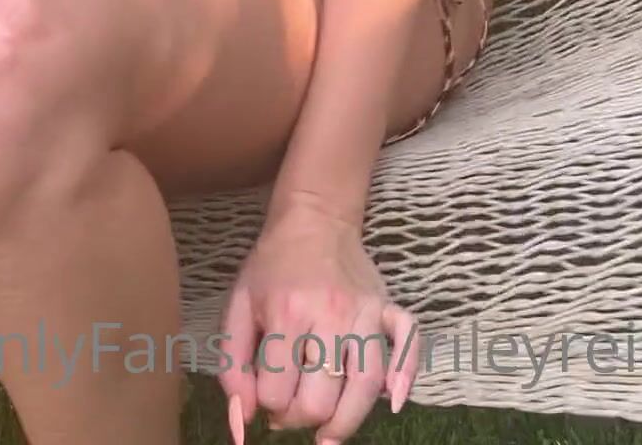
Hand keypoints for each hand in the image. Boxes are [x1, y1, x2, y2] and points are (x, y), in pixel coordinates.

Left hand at [220, 197, 416, 443]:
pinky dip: (406, 374)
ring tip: (328, 435)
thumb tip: (244, 418)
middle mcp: (328, 316)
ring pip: (364, 386)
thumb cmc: (272, 265)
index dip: (267, 406)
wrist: (314, 218)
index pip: (277, 392)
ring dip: (345, 422)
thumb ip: (233, 365)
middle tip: (293, 411)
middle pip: (320, 399)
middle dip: (301, 419)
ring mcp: (364, 313)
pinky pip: (408, 343)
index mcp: (286, 315)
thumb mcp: (238, 306)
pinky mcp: (387, 307)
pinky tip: (392, 401)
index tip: (266, 398)